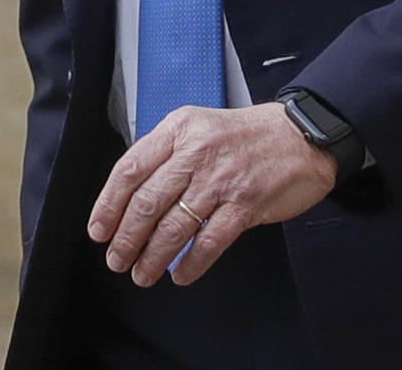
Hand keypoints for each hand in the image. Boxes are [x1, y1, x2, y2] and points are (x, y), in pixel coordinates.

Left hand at [86, 102, 336, 286]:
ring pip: (174, 227)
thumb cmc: (248, 135)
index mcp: (180, 128)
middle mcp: (198, 151)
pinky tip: (181, 275)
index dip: (108, 205)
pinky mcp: (246, 203)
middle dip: (126, 239)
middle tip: (117, 260)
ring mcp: (222, 178)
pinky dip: (191, 265)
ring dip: (152, 257)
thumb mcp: (200, 126)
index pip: (130, 168)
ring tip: (142, 273)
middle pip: (146, 203)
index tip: (99, 230)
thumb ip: (169, 153)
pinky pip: (209, 242)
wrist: (303, 135)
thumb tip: (131, 198)